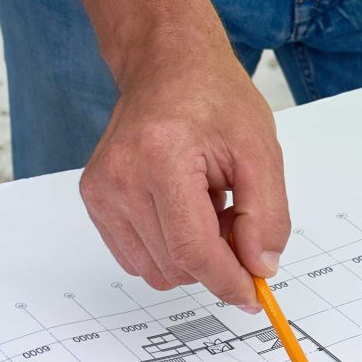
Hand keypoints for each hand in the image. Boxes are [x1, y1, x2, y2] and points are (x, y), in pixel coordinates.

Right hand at [80, 42, 291, 308]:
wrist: (166, 65)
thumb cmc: (213, 98)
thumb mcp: (260, 150)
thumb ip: (267, 215)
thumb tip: (260, 270)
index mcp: (161, 157)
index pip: (193, 249)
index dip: (228, 281)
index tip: (253, 296)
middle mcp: (121, 176)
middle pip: (176, 266)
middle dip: (214, 260)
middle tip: (234, 217)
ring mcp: (101, 190)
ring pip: (155, 270)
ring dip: (190, 256)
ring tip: (206, 206)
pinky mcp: (94, 200)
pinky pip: (135, 258)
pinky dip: (166, 248)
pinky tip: (180, 209)